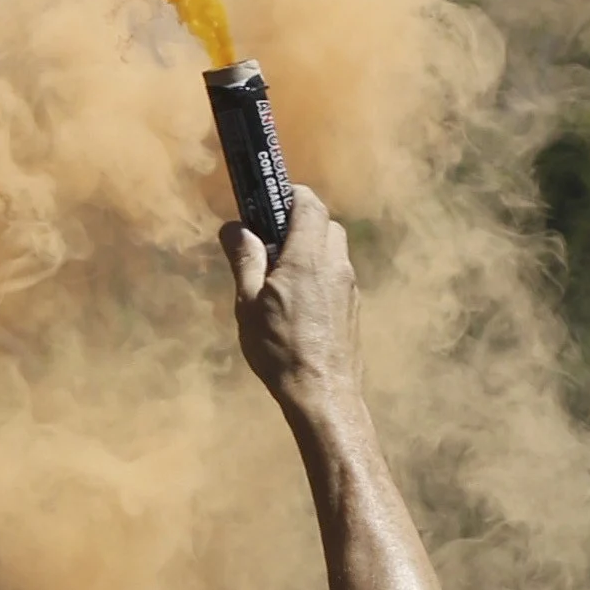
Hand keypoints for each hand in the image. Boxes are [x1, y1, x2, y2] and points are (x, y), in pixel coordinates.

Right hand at [225, 184, 358, 408]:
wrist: (324, 394)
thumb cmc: (281, 350)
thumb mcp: (249, 304)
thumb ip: (245, 260)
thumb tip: (236, 228)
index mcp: (307, 257)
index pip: (308, 202)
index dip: (288, 195)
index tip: (267, 205)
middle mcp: (335, 264)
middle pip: (324, 223)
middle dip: (299, 223)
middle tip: (271, 244)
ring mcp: (349, 285)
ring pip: (333, 248)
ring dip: (311, 249)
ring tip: (283, 277)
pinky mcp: (353, 305)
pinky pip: (337, 274)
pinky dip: (320, 273)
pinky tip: (300, 302)